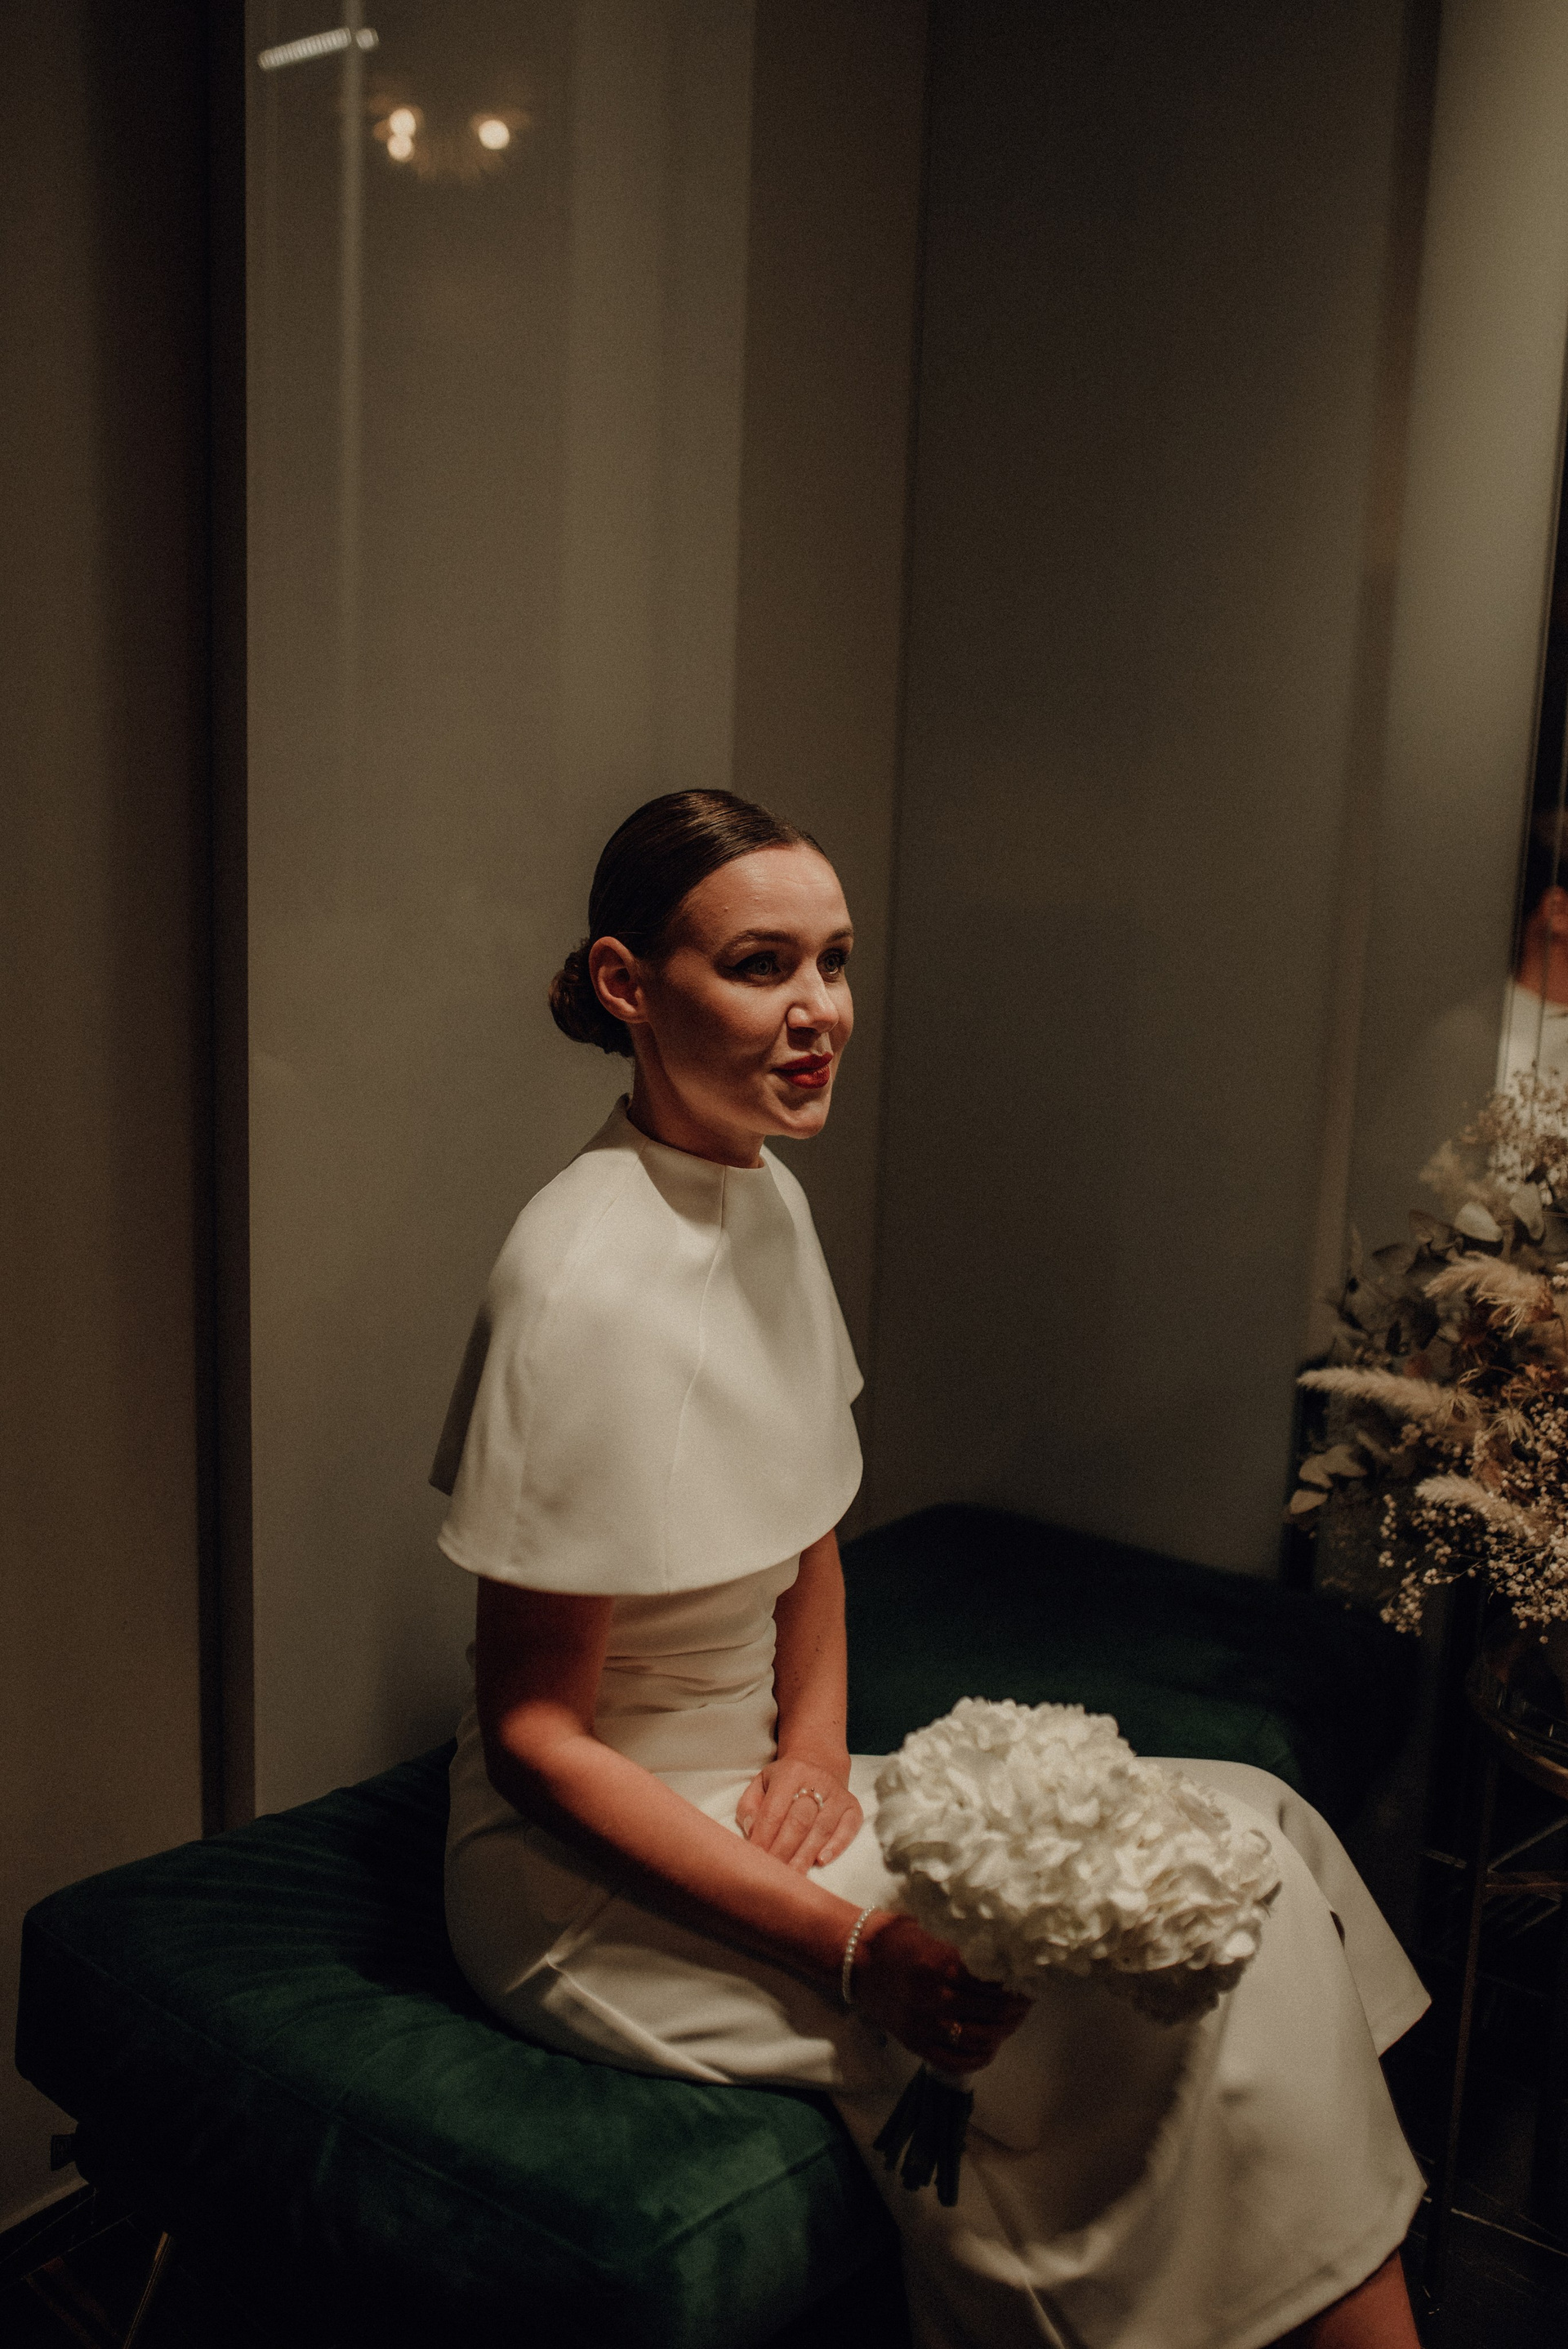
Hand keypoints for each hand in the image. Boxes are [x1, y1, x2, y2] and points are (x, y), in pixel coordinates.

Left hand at [736, 1756, 861, 1870]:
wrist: (819, 1761)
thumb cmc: (785, 1780)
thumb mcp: (761, 1782)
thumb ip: (750, 1805)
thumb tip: (752, 1830)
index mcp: (790, 1774)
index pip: (775, 1810)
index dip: (764, 1836)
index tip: (756, 1857)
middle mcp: (817, 1781)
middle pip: (799, 1822)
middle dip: (784, 1850)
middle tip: (773, 1873)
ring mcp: (837, 1794)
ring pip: (822, 1829)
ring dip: (805, 1856)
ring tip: (793, 1876)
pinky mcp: (853, 1806)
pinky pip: (849, 1828)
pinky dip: (836, 1846)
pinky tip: (822, 1861)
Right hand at [853, 1914, 1030, 2072]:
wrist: (855, 1958)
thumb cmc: (897, 1938)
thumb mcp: (934, 1931)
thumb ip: (965, 1947)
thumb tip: (1007, 1956)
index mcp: (941, 1964)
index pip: (994, 1984)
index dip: (1017, 1986)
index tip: (1028, 1982)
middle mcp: (935, 1998)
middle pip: (993, 2013)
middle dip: (1016, 2010)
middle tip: (1025, 2003)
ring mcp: (924, 2025)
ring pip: (979, 2039)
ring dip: (1003, 2033)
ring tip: (1011, 2022)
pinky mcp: (915, 2043)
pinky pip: (955, 2061)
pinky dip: (979, 2057)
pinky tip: (990, 2046)